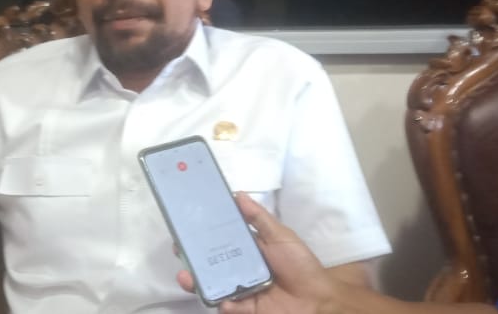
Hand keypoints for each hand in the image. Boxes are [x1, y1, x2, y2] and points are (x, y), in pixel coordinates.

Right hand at [176, 192, 335, 313]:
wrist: (318, 301)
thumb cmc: (301, 266)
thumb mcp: (281, 236)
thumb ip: (259, 218)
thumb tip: (238, 194)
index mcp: (248, 250)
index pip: (221, 239)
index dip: (204, 233)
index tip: (187, 224)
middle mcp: (240, 268)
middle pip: (210, 262)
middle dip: (192, 256)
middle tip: (178, 248)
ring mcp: (241, 290)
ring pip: (213, 284)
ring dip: (197, 281)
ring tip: (186, 277)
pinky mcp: (244, 309)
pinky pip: (228, 306)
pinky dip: (224, 304)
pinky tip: (225, 300)